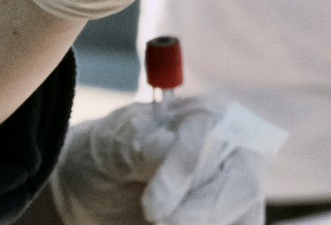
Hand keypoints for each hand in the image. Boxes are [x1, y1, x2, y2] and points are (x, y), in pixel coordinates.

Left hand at [40, 97, 286, 224]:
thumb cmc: (102, 156)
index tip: (154, 210)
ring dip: (203, 223)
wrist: (91, 194)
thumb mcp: (110, 146)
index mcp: (207, 116)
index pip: (212, 138)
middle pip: (237, 184)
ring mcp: (235, 191)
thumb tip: (166, 141)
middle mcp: (233, 150)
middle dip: (199, 214)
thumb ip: (139, 142)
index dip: (185, 173)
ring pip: (239, 214)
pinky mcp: (232, 220)